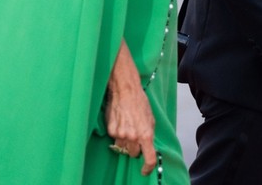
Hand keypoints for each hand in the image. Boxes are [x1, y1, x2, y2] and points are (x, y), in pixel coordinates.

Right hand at [106, 41, 156, 175]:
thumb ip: (149, 134)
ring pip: (123, 147)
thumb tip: (146, 148)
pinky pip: (115, 138)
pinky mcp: (111, 130)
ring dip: (126, 141)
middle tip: (136, 136)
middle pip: (134, 153)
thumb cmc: (140, 103)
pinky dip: (118, 133)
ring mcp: (121, 134)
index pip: (149, 158)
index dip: (148, 167)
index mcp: (146, 134)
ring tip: (128, 125)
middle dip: (136, 148)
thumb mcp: (151, 119)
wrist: (126, 90)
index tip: (144, 170)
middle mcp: (133, 137)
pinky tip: (121, 121)